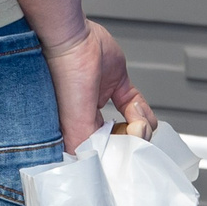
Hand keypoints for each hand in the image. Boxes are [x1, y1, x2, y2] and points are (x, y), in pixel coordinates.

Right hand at [41, 17, 153, 149]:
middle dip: (132, 140)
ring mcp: (103, 102)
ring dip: (140, 124)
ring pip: (132, 126)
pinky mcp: (117, 86)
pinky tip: (137, 111)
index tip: (125, 151)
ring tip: (136, 120)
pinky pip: (137, 107)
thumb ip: (88, 145)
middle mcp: (87, 118)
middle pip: (120, 141)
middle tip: (134, 134)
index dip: (117, 154)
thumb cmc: (64, 76)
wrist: (73, 40)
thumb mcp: (74, 122)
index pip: (101, 152)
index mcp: (74, 129)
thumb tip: (106, 165)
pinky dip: (143, 111)